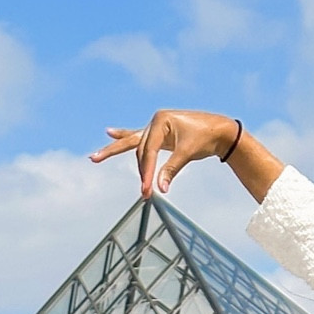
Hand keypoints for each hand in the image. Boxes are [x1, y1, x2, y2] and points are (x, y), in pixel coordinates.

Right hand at [91, 110, 283, 201]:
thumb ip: (171, 170)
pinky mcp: (158, 134)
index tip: (147, 190)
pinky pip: (139, 138)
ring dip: (122, 156)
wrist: (218, 130)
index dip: (147, 172)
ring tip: (95, 158)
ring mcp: (155, 127)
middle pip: (140, 150)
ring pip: (135, 145)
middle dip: (141, 172)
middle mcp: (155, 121)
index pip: (149, 150)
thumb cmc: (205, 138)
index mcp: (161, 120)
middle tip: (143, 193)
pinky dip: (124, 136)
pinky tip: (109, 132)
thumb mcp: (187, 154)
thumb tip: (160, 189)